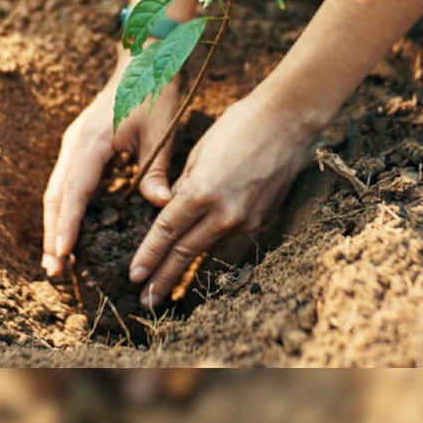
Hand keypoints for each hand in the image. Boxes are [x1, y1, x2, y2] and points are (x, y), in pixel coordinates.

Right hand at [42, 59, 179, 277]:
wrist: (143, 61)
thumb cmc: (153, 94)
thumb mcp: (160, 133)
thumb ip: (156, 170)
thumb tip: (161, 206)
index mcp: (92, 142)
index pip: (74, 191)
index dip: (67, 225)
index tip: (61, 254)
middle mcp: (75, 144)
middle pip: (56, 196)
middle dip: (52, 234)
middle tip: (52, 271)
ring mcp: (74, 145)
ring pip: (57, 191)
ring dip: (55, 224)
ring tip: (55, 259)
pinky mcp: (79, 147)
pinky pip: (67, 183)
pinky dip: (66, 209)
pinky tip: (71, 232)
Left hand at [128, 89, 315, 308]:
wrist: (288, 121)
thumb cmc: (239, 125)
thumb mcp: (200, 153)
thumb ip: (184, 187)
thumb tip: (172, 209)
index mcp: (202, 192)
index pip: (167, 232)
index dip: (148, 256)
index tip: (133, 277)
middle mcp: (225, 212)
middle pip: (186, 252)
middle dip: (163, 278)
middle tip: (145, 302)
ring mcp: (247, 219)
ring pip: (209, 242)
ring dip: (187, 261)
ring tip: (167, 281)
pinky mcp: (263, 218)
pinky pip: (231, 230)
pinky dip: (215, 233)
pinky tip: (206, 236)